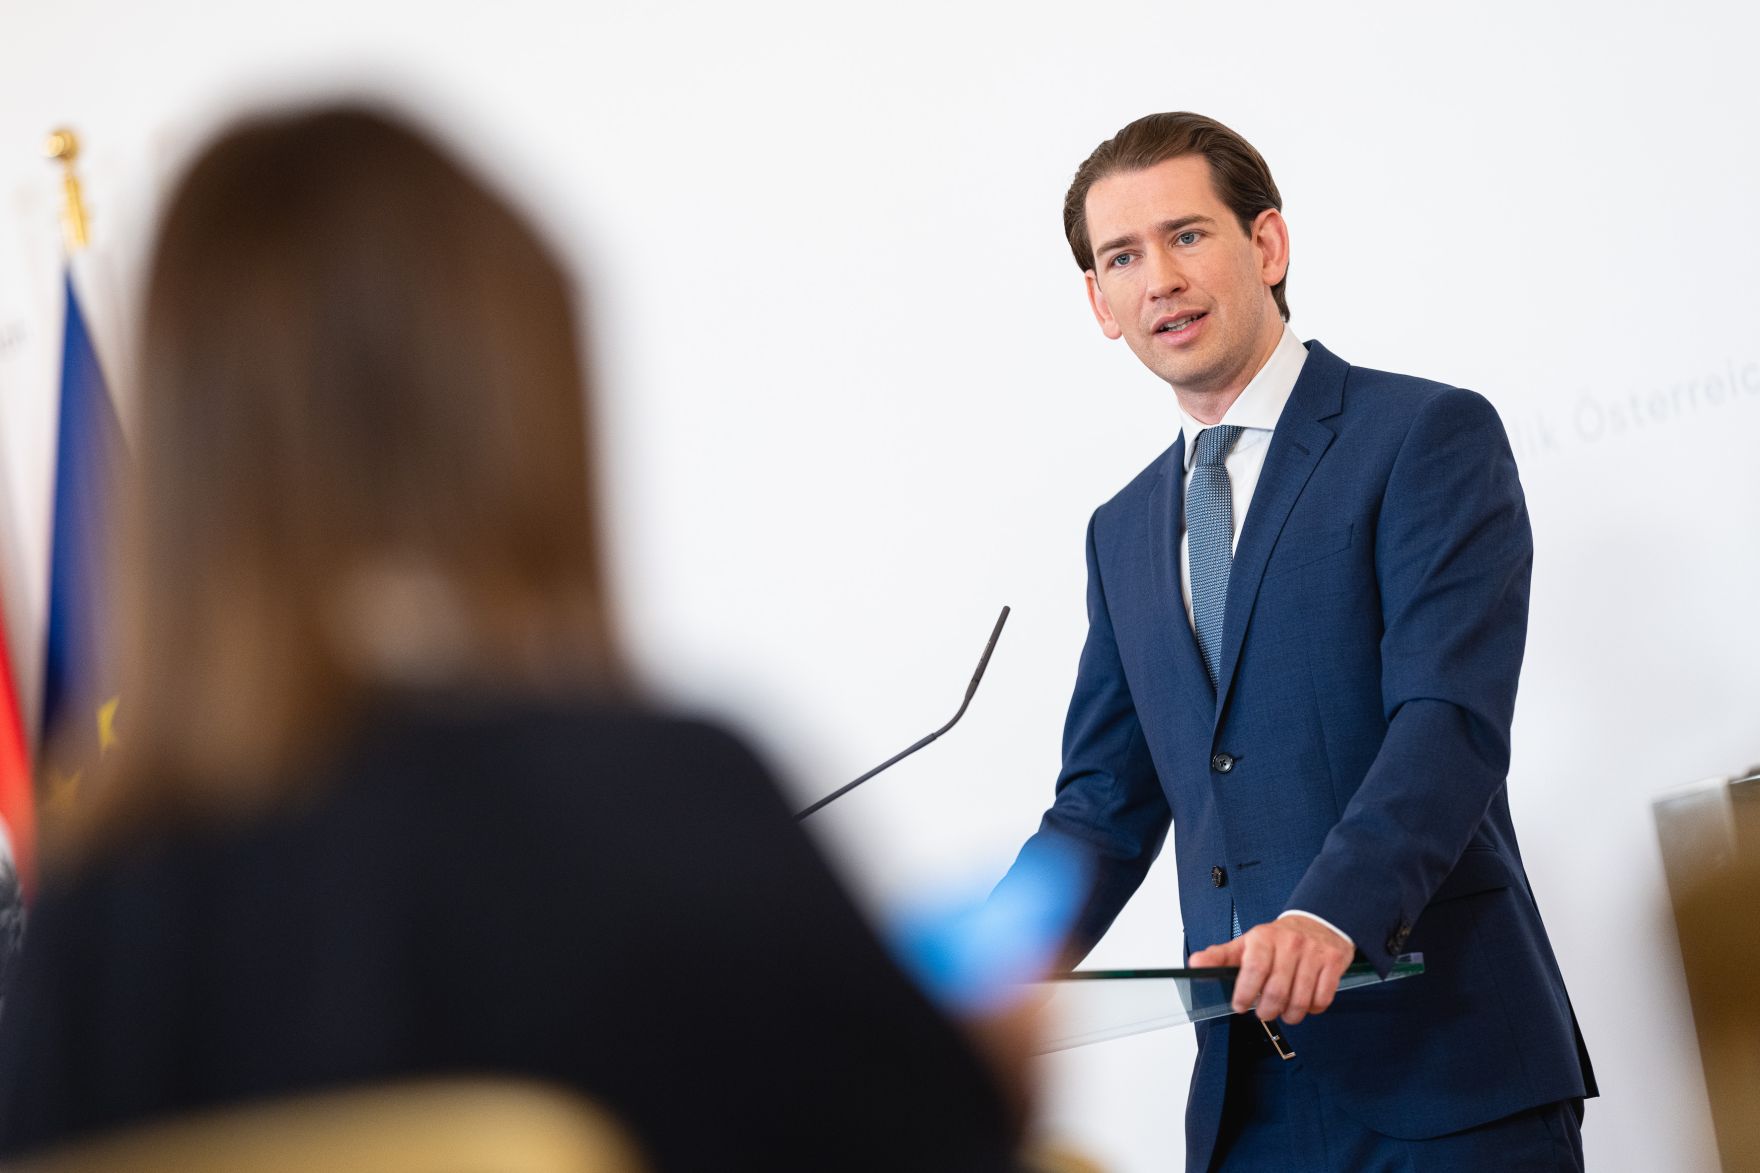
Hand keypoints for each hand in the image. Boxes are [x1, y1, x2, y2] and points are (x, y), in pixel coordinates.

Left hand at [1188, 916, 1354, 1024]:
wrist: (1318, 921)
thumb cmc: (1277, 939)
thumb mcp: (1246, 944)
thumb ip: (1220, 956)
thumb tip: (1194, 965)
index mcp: (1263, 938)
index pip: (1253, 969)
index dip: (1245, 993)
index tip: (1240, 1006)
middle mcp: (1290, 943)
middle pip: (1277, 991)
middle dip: (1267, 1011)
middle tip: (1264, 1013)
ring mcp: (1313, 953)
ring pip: (1300, 999)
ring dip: (1291, 1014)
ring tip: (1284, 1012)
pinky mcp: (1333, 962)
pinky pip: (1322, 998)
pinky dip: (1313, 1009)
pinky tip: (1306, 1004)